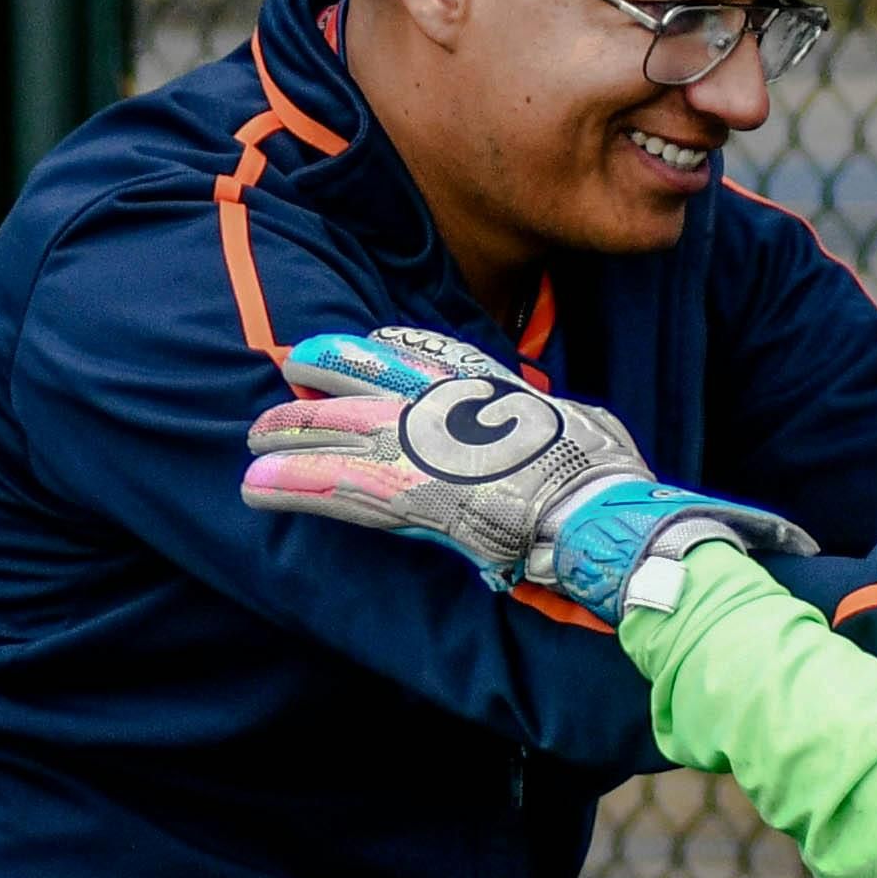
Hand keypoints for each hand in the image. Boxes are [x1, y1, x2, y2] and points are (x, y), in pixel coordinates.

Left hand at [245, 340, 813, 622]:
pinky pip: (342, 492)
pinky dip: (298, 487)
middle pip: (380, 390)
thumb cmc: (628, 498)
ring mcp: (438, 456)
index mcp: (506, 402)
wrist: (624, 530)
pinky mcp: (417, 500)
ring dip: (296, 439)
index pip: (437, 363)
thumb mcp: (601, 444)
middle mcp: (463, 416)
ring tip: (248, 441)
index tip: (354, 347)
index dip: (389, 355)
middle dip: (327, 387)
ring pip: (350, 438)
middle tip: (280, 381)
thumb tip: (581, 441)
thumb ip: (576, 438)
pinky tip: (255, 486)